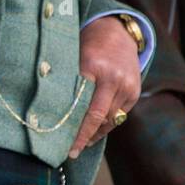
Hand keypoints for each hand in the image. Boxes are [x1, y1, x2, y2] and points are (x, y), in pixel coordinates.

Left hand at [67, 16, 141, 158]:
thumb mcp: (74, 57)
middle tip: (71, 152)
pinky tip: (93, 133)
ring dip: (94, 134)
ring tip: (80, 145)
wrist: (118, 32)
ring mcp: (127, 85)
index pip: (80, 103)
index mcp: (93, 66)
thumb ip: (67, 81)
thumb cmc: (87, 45)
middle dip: (83, 137)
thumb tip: (50, 111)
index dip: (71, 125)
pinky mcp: (134, 92)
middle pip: (97, 116)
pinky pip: (118, 116)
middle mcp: (113, 77)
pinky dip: (106, 125)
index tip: (62, 141)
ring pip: (109, 119)